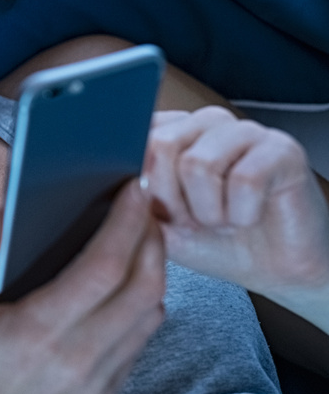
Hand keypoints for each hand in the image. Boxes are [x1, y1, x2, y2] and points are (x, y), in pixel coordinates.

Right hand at [0, 181, 165, 393]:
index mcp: (37, 333)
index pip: (103, 267)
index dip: (125, 222)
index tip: (130, 189)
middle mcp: (77, 359)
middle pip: (143, 287)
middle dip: (151, 238)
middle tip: (143, 204)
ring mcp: (96, 382)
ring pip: (151, 314)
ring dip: (154, 270)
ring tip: (139, 236)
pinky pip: (140, 341)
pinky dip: (144, 304)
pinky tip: (125, 282)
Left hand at [143, 107, 328, 312]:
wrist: (270, 270)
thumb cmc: (213, 242)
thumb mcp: (155, 224)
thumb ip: (129, 198)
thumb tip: (111, 180)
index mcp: (169, 132)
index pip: (132, 137)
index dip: (138, 185)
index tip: (156, 212)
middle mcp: (204, 123)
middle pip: (160, 145)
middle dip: (170, 200)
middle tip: (194, 221)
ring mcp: (244, 131)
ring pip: (197, 163)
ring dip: (207, 211)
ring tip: (222, 220)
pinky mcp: (281, 149)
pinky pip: (244, 180)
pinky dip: (241, 214)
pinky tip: (248, 218)